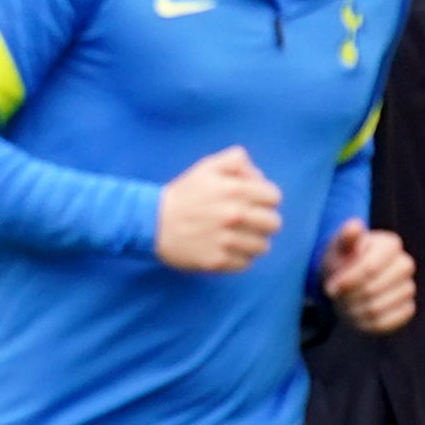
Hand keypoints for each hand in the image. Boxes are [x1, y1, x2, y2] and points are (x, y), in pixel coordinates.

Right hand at [155, 146, 283, 272]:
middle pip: (274, 224)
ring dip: (252, 242)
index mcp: (235, 190)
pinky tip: (225, 250)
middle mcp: (234, 215)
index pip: (274, 197)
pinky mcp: (217, 261)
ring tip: (235, 238)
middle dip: (262, 222)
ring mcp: (226, 240)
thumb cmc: (182, 195)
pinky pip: (245, 264)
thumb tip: (258, 176)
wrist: (149, 222)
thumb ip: (236, 160)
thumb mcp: (206, 166)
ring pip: (262, 247)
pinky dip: (238, 259)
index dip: (264, 199)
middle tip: (245, 223)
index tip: (251, 203)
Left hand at [320, 220, 416, 334]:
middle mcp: (405, 264)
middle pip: (372, 290)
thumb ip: (345, 238)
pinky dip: (365, 324)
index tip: (329, 288)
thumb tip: (353, 227)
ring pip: (378, 309)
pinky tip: (356, 315)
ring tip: (344, 304)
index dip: (346, 282)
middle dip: (347, 297)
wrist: (347, 277)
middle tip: (335, 297)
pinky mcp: (407, 309)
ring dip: (353, 312)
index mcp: (390, 244)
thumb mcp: (338, 247)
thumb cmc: (342, 258)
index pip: (369, 269)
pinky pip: (386, 323)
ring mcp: (409, 287)